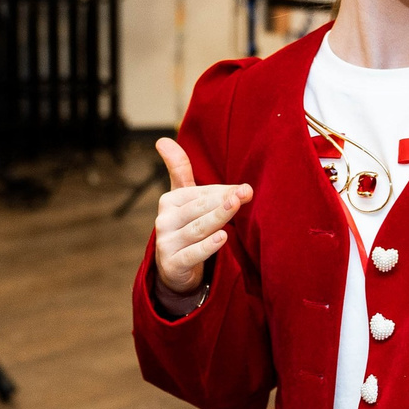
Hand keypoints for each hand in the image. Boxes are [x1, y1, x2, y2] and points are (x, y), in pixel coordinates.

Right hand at [150, 138, 251, 301]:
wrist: (175, 269)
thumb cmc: (185, 226)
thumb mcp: (182, 199)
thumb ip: (178, 169)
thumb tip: (162, 139)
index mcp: (169, 201)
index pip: (200, 194)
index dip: (223, 191)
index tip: (246, 189)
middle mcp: (164, 220)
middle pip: (199, 209)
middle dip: (223, 201)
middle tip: (245, 194)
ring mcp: (167, 243)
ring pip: (197, 229)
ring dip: (217, 218)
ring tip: (235, 207)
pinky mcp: (173, 264)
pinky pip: (192, 254)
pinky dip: (207, 246)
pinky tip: (222, 237)